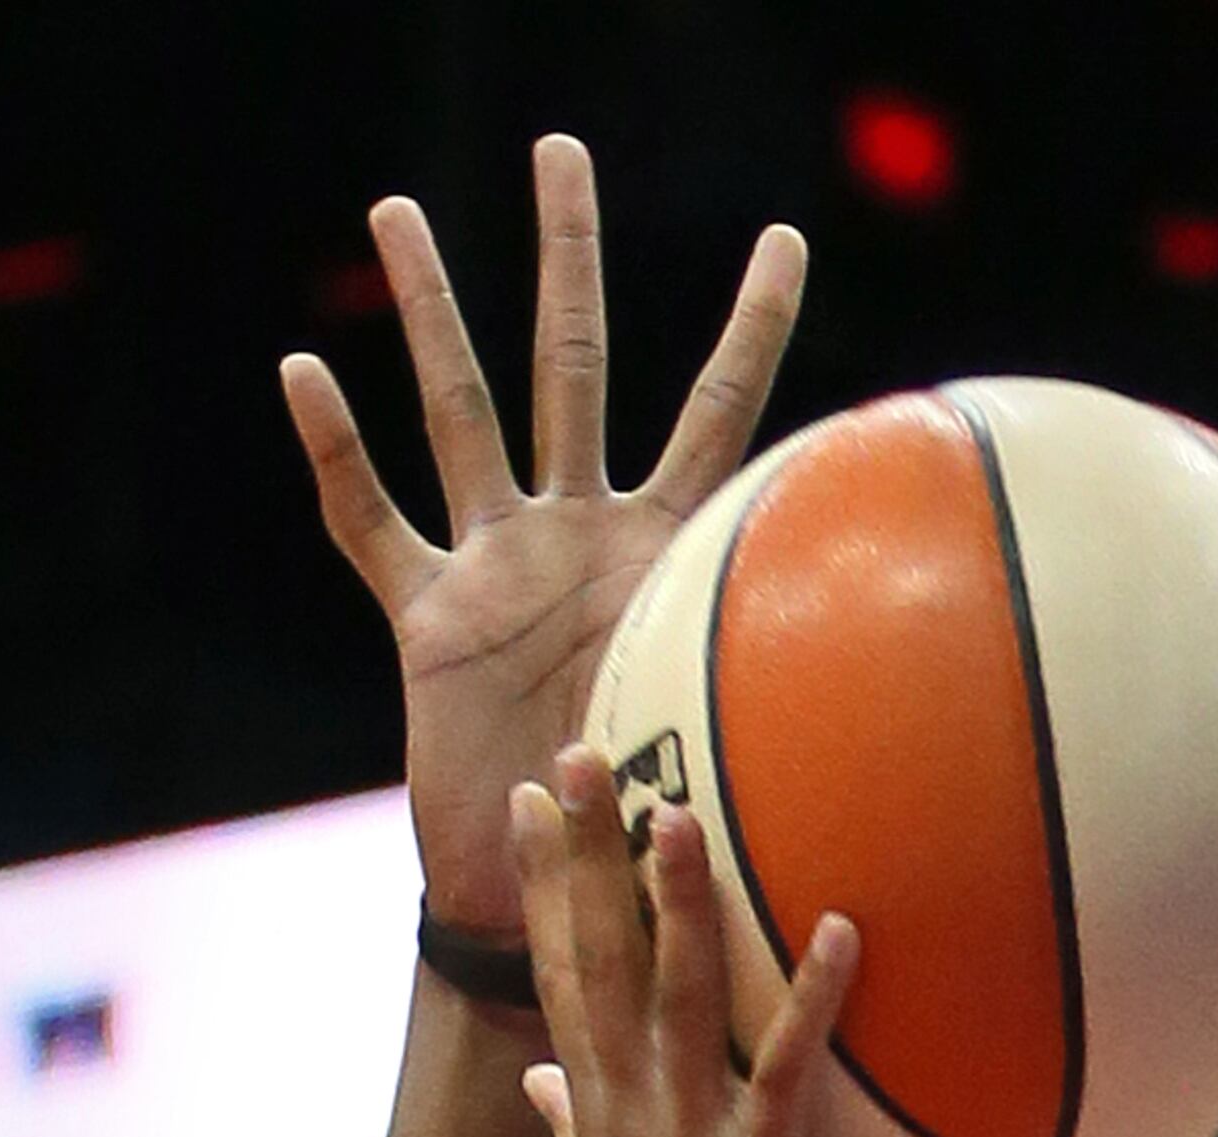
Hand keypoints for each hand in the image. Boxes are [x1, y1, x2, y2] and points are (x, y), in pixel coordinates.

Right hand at [284, 141, 805, 939]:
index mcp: (661, 553)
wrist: (554, 907)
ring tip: (396, 211)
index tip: (788, 235)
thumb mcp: (733, 755)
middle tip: (557, 147)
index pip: (719, 415)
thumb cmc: (651, 843)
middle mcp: (574, 536)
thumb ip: (790, 702)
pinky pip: (370, 526)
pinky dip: (335, 456)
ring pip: (456, 413)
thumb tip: (914, 716)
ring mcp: (495, 568)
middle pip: (570, 366)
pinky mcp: (427, 620)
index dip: (752, 330)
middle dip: (567, 255)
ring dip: (427, 311)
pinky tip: (303, 370)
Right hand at [515, 744, 855, 1136]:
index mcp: (598, 1125)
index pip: (556, 980)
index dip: (542, 886)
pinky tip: (842, 930)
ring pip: (677, 1002)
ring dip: (675, 905)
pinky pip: (787, 1074)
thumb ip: (573, 1135)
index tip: (531, 800)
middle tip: (575, 753)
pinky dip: (812, 1000)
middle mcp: (631, 1122)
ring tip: (675, 810)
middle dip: (582, 859)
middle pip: (597, 966)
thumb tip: (540, 1080)